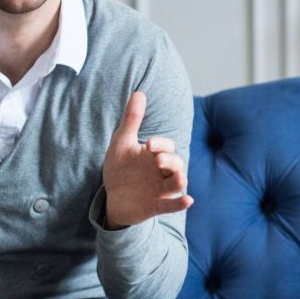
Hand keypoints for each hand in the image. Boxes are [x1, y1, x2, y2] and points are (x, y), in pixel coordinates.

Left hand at [102, 91, 192, 227]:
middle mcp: (161, 172)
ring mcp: (160, 190)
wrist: (111, 196)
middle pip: (176, 164)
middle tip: (158, 160)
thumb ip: (132, 119)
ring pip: (177, 184)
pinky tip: (187, 200)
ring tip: (179, 178)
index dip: (161, 145)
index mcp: (155, 155)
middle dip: (170, 161)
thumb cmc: (120, 168)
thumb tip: (139, 92)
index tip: (149, 145)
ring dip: (179, 181)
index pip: (166, 146)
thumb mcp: (122, 143)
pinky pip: (171, 205)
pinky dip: (180, 203)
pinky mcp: (156, 206)